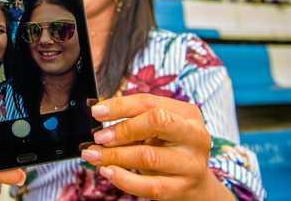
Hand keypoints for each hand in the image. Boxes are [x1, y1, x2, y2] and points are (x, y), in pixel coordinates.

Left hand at [81, 94, 232, 200]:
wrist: (196, 186)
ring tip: (94, 155)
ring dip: (115, 156)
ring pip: (149, 156)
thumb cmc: (169, 150)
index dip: (120, 106)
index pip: (150, 102)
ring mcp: (191, 164)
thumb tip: (99, 117)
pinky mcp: (183, 188)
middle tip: (98, 137)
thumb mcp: (158, 131)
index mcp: (187, 114)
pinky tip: (108, 172)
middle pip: (157, 122)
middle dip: (123, 129)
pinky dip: (123, 179)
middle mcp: (195, 136)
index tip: (96, 112)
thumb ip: (134, 122)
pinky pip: (149, 185)